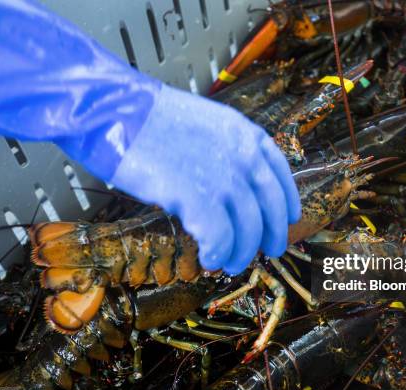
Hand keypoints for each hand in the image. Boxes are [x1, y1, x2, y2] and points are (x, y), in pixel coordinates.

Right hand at [110, 85, 300, 274]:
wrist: (116, 111)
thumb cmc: (150, 118)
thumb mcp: (205, 123)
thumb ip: (227, 151)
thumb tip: (233, 187)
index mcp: (245, 135)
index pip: (280, 175)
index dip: (288, 202)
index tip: (289, 218)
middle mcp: (243, 157)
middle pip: (270, 209)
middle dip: (272, 236)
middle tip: (269, 252)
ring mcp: (223, 178)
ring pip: (247, 230)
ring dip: (241, 253)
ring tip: (229, 263)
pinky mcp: (197, 197)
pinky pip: (220, 238)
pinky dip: (217, 253)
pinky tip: (210, 259)